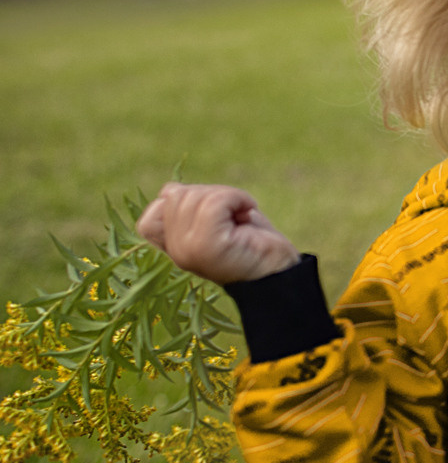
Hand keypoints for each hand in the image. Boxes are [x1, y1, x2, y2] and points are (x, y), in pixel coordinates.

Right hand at [136, 182, 300, 284]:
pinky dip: (237, 198)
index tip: (213, 216)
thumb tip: (169, 189)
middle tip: (233, 216)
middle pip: (175, 196)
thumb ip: (189, 207)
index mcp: (174, 251)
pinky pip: (214, 202)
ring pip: (195, 196)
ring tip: (242, 219)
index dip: (180, 206)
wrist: (283, 273)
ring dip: (228, 197)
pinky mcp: (207, 245)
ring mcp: (188, 250)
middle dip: (211, 195)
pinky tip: (248, 214)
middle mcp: (176, 254)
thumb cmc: (255, 244)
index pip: (150, 219)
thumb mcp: (215, 220)